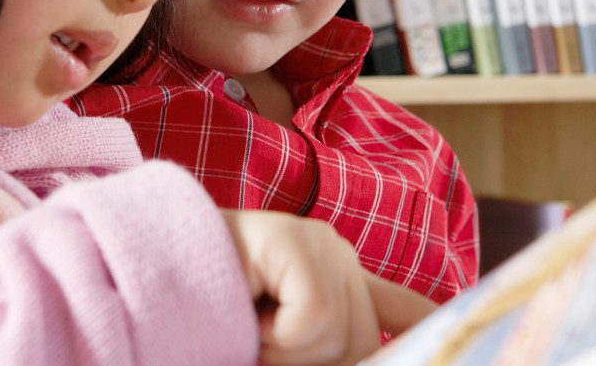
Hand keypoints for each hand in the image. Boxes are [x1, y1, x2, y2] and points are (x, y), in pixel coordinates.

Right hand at [222, 210, 435, 365]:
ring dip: (284, 354)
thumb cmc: (204, 313)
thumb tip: (365, 356)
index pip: (402, 307)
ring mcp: (319, 244)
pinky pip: (313, 319)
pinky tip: (245, 311)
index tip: (453, 335)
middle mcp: (337, 255)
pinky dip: (275, 338)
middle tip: (260, 343)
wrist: (142, 271)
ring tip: (248, 326)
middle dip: (312, 361)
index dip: (431, 328)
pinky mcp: (296, 242)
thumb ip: (318, 348)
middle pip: (363, 343)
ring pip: (339, 337)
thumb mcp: (272, 343)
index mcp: (335, 277)